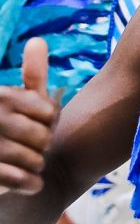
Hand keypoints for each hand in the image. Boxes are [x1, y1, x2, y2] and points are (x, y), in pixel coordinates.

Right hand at [0, 38, 59, 193]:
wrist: (0, 171)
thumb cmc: (11, 132)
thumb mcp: (21, 101)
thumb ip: (32, 75)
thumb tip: (38, 40)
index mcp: (0, 98)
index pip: (48, 111)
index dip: (50, 122)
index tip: (40, 124)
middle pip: (43, 136)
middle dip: (43, 145)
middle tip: (32, 147)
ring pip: (34, 159)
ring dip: (37, 166)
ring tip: (28, 163)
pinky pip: (18, 179)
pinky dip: (31, 183)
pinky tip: (32, 183)